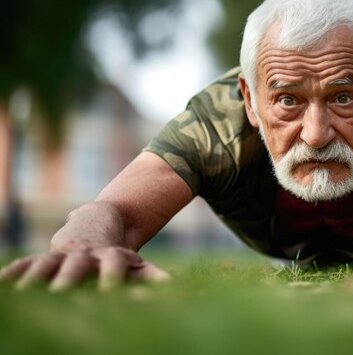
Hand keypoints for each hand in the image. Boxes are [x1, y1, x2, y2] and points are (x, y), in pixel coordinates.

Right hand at [0, 246, 169, 290]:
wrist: (98, 221)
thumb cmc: (119, 253)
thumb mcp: (135, 263)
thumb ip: (151, 276)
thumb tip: (172, 288)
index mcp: (109, 255)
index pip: (111, 266)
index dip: (111, 277)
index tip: (109, 292)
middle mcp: (84, 255)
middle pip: (75, 266)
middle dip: (67, 279)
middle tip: (58, 293)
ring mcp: (62, 255)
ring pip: (47, 264)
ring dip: (35, 277)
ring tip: (23, 292)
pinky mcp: (44, 258)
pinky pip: (26, 265)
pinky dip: (14, 272)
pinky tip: (2, 282)